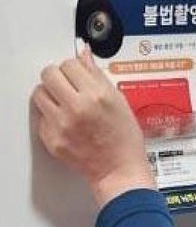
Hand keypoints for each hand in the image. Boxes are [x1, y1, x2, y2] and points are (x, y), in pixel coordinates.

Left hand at [32, 48, 153, 207]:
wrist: (119, 172)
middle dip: (58, 78)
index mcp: (98, 95)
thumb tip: (84, 55)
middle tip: (67, 88)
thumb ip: (99, 77)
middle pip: (49, 74)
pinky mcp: (52, 138)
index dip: (74, 70)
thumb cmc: (125, 141)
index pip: (70, 64)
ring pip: (40, 93)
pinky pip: (42, 117)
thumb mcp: (120, 103)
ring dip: (51, 96)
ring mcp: (63, 124)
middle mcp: (78, 107)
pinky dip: (52, 118)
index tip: (79, 78)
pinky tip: (68, 125)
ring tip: (66, 106)